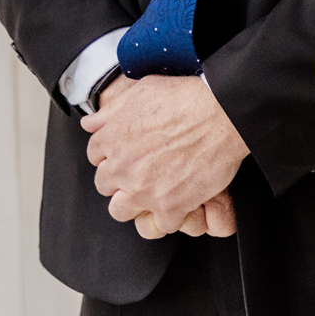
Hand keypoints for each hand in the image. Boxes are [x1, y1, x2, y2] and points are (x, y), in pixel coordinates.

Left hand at [82, 75, 249, 235]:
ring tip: (155, 192)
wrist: (224, 114)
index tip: (128, 154)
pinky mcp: (170, 206)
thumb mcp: (143, 91)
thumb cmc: (187, 98)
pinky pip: (160, 223)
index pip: (94, 157)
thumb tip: (90, 123)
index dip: (113, 154)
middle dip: (121, 180)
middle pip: (105, 186)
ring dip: (137, 203)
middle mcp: (122, 167)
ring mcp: (144, 190)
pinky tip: (181, 201)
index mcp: (112, 139)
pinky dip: (172, 215)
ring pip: (122, 211)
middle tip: (144, 172)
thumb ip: (112, 110)